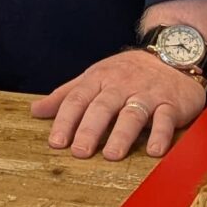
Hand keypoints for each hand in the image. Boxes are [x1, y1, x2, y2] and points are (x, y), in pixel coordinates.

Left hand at [30, 49, 205, 160]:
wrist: (172, 52)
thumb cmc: (127, 71)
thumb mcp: (94, 77)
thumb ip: (66, 95)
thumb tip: (35, 111)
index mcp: (99, 79)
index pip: (77, 99)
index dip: (65, 121)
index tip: (56, 142)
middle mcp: (121, 86)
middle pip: (102, 107)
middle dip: (89, 130)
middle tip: (80, 152)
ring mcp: (148, 94)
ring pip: (133, 113)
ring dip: (121, 135)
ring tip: (111, 155)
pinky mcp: (172, 104)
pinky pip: (166, 119)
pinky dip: (161, 135)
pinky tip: (154, 151)